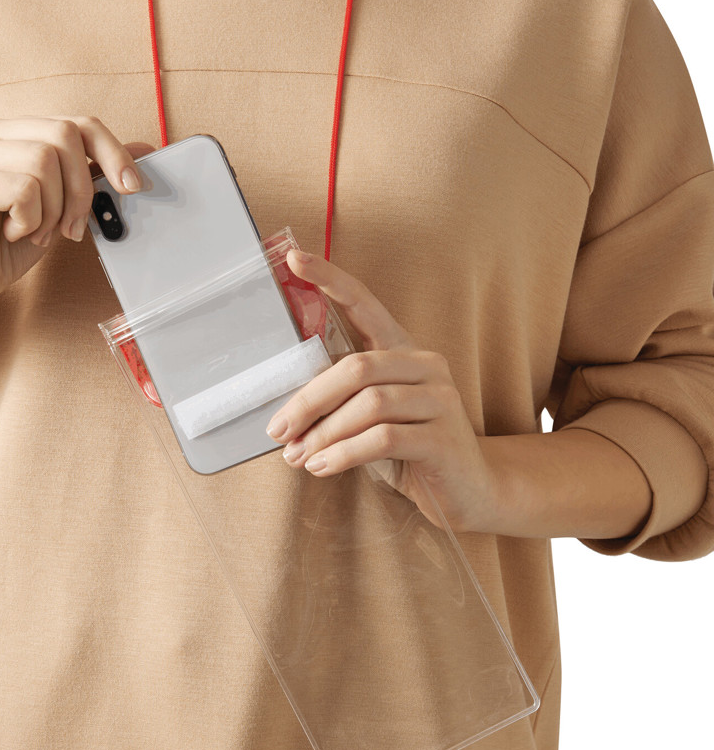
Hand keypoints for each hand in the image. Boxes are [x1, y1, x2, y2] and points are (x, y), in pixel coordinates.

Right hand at [0, 115, 154, 329]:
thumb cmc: (1, 248)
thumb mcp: (59, 210)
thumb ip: (92, 177)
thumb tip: (145, 150)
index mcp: (14, 134)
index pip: (78, 122)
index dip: (112, 152)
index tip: (132, 188)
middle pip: (64, 134)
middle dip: (81, 189)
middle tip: (71, 229)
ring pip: (43, 160)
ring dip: (52, 210)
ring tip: (33, 233)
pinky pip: (21, 189)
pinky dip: (28, 220)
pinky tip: (11, 233)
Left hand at [265, 248, 501, 532]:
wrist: (470, 490)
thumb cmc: (408, 449)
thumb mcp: (370, 418)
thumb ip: (339, 403)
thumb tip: (283, 414)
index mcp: (402, 351)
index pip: (364, 304)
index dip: (330, 279)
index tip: (293, 259)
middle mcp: (425, 366)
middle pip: (356, 368)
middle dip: (309, 400)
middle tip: (278, 429)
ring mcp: (440, 400)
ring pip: (368, 404)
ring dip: (324, 433)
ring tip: (298, 456)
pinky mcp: (444, 438)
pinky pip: (383, 438)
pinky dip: (344, 453)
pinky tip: (322, 466)